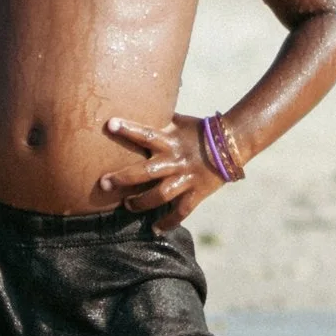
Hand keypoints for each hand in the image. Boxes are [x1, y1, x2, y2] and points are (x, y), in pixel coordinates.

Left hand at [99, 114, 222, 230]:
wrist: (231, 144)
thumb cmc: (199, 131)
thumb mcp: (179, 122)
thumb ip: (159, 120)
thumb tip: (139, 105)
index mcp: (171, 141)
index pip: (146, 134)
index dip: (128, 129)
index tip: (109, 124)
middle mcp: (176, 161)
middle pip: (146, 172)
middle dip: (123, 178)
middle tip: (104, 183)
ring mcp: (186, 179)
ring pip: (159, 196)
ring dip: (140, 202)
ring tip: (127, 205)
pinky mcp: (196, 194)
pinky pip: (181, 212)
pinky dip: (168, 223)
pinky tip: (155, 229)